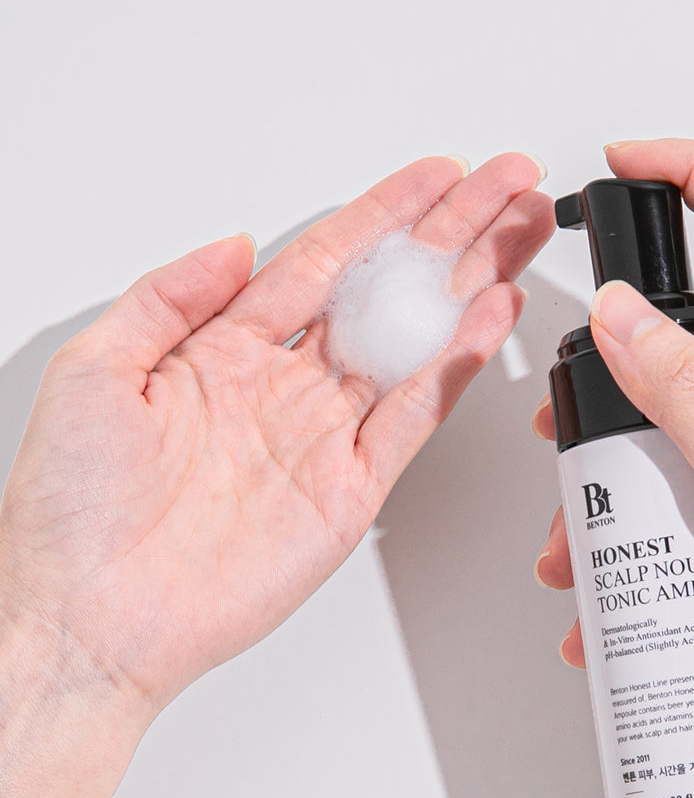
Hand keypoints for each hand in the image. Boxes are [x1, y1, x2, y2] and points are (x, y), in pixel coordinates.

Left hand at [0, 152, 551, 713]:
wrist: (93, 620)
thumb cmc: (72, 511)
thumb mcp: (95, 370)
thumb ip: (169, 295)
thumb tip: (234, 243)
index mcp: (226, 350)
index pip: (324, 260)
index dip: (385, 212)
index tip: (434, 176)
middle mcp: (285, 386)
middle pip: (387, 291)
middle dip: (451, 233)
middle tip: (504, 189)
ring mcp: (323, 434)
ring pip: (415, 342)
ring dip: (470, 287)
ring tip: (518, 239)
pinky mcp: (351, 489)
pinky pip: (413, 415)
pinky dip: (455, 367)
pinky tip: (487, 320)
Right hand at [533, 139, 693, 797]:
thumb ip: (688, 394)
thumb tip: (623, 315)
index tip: (630, 160)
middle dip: (617, 378)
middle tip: (566, 420)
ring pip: (675, 435)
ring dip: (617, 479)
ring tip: (586, 539)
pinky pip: (683, 502)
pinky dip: (638, 535)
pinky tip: (616, 587)